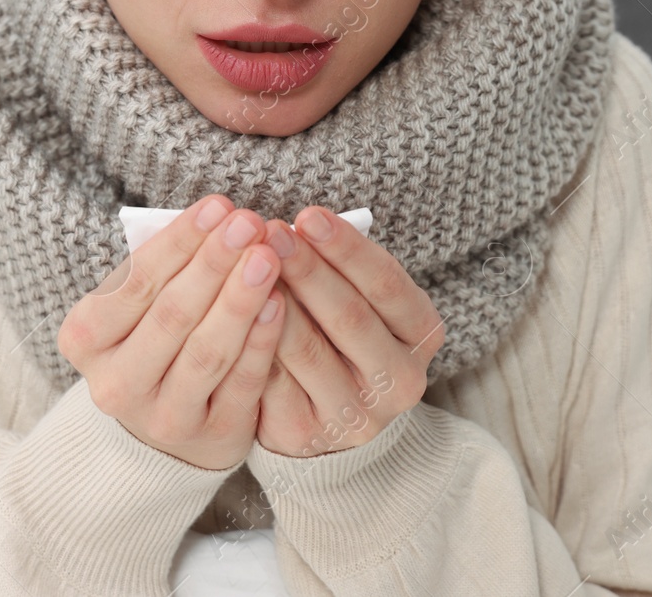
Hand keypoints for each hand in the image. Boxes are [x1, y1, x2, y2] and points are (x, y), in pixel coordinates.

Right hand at [57, 195, 288, 470]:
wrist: (163, 431)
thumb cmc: (153, 340)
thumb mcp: (138, 306)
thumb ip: (166, 268)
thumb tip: (218, 218)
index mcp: (84, 339)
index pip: (136, 282)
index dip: (180, 242)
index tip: (219, 205)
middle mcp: (115, 384)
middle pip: (171, 315)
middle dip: (214, 263)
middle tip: (250, 222)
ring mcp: (162, 418)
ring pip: (206, 352)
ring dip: (240, 299)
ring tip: (268, 256)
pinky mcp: (211, 437)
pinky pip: (241, 384)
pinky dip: (261, 342)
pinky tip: (280, 303)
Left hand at [254, 207, 444, 457]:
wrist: (329, 412)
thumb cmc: (340, 333)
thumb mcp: (360, 298)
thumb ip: (338, 269)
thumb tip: (292, 228)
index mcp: (421, 334)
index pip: (387, 285)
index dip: (347, 249)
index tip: (309, 216)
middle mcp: (399, 380)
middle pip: (350, 317)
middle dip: (307, 270)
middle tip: (270, 234)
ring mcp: (356, 414)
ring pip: (308, 351)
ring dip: (274, 303)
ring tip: (245, 265)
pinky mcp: (307, 434)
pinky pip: (273, 383)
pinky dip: (252, 344)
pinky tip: (230, 314)